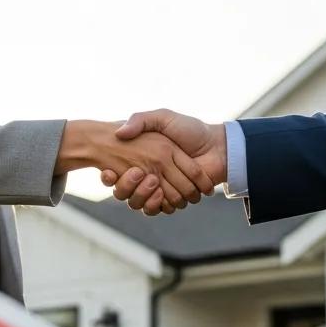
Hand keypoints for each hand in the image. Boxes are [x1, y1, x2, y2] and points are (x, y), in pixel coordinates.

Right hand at [55, 120, 214, 210]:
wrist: (217, 146)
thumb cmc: (191, 130)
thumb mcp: (163, 117)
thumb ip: (140, 120)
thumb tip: (119, 132)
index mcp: (144, 159)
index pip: (120, 173)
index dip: (111, 177)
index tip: (108, 172)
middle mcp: (150, 175)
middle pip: (127, 191)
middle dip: (126, 186)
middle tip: (135, 173)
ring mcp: (162, 188)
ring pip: (140, 202)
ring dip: (140, 195)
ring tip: (149, 180)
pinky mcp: (174, 199)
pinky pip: (158, 209)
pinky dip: (156, 204)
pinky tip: (158, 191)